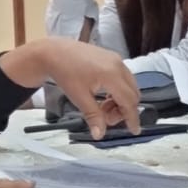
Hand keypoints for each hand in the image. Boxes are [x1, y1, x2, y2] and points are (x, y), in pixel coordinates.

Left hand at [0, 38, 140, 138]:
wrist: (54, 52)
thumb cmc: (65, 72)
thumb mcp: (79, 97)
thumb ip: (93, 116)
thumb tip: (100, 134)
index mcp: (112, 75)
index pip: (129, 101)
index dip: (132, 117)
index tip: (133, 130)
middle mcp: (118, 65)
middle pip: (133, 94)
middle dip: (123, 110)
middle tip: (107, 118)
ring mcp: (116, 60)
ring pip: (129, 86)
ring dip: (120, 101)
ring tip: (102, 108)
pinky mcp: (112, 58)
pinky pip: (123, 78)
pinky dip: (118, 90)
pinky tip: (103, 96)